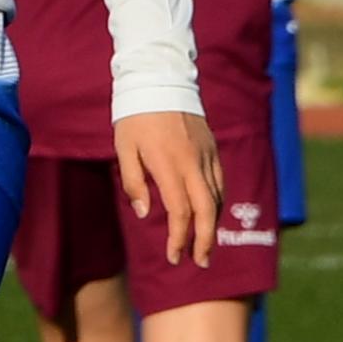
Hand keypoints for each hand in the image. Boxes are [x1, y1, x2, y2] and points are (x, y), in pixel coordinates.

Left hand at [113, 105, 225, 267]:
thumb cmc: (134, 117)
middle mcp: (192, 162)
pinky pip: (219, 181)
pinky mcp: (212, 147)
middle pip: (206, 210)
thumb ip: (133, 182)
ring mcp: (206, 154)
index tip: (173, 256)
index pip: (180, 212)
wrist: (159, 79)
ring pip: (216, 197)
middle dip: (205, 240)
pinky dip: (217, 202)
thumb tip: (146, 214)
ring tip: (204, 245)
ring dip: (212, 224)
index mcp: (168, 165)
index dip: (178, 239)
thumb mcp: (123, 148)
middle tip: (200, 262)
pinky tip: (209, 214)